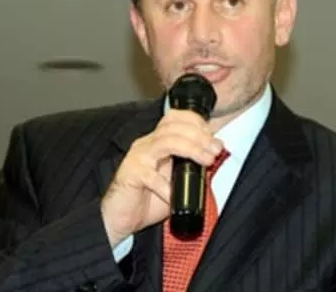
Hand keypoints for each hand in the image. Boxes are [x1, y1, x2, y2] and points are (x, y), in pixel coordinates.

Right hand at [100, 109, 223, 246]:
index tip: (214, 139)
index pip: (175, 118)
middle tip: (215, 149)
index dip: (197, 123)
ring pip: (166, 142)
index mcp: (157, 142)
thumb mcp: (176, 181)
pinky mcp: (131, 174)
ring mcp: (138, 157)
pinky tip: (174, 194)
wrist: (120, 219)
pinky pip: (151, 176)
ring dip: (191, 149)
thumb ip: (192, 168)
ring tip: (206, 161)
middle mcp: (147, 144)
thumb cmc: (147, 200)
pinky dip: (166, 186)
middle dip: (200, 135)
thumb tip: (213, 160)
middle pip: (174, 126)